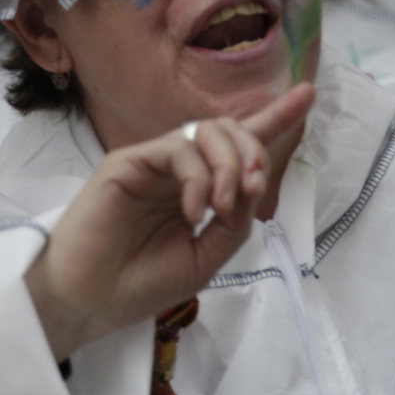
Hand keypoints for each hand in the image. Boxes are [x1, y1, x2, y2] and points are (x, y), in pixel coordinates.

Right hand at [25, 84, 314, 359]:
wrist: (88, 301)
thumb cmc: (139, 284)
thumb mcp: (206, 256)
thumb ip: (234, 220)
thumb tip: (253, 182)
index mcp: (197, 190)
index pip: (240, 146)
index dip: (275, 119)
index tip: (307, 93)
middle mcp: (178, 170)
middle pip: (231, 130)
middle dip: (254, 151)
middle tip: (252, 187)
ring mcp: (153, 163)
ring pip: (209, 132)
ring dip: (230, 164)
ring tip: (222, 205)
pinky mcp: (128, 161)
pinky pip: (179, 149)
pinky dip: (198, 177)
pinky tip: (193, 210)